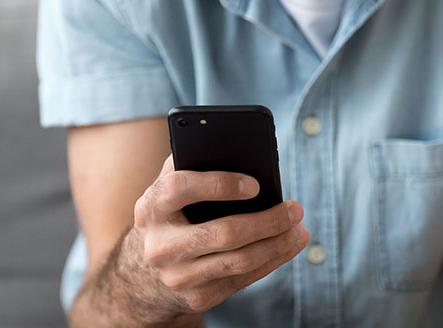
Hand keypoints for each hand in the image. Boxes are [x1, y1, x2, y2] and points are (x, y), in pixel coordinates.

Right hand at [123, 155, 310, 314]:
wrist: (143, 274)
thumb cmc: (167, 216)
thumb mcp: (164, 190)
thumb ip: (188, 163)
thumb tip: (233, 143)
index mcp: (151, 208)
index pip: (180, 189)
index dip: (219, 184)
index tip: (256, 184)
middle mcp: (160, 246)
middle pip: (223, 234)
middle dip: (267, 221)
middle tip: (295, 208)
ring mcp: (178, 277)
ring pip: (239, 261)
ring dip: (277, 243)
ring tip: (299, 227)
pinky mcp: (197, 298)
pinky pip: (243, 279)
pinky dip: (272, 260)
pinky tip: (289, 245)